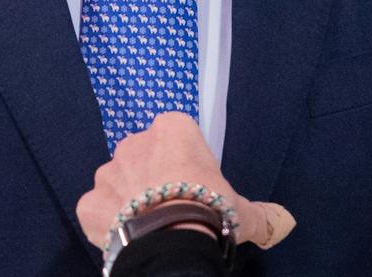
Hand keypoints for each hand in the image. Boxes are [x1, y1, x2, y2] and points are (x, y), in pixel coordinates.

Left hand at [76, 112, 294, 252]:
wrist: (170, 242)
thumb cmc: (209, 211)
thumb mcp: (243, 211)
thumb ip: (261, 212)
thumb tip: (284, 221)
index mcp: (172, 129)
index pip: (176, 137)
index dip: (184, 163)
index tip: (193, 185)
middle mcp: (135, 141)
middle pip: (143, 156)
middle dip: (152, 176)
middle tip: (170, 206)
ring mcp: (107, 172)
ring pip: (117, 182)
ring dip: (126, 199)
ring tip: (147, 226)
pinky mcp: (87, 203)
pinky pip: (96, 210)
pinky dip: (106, 222)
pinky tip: (124, 238)